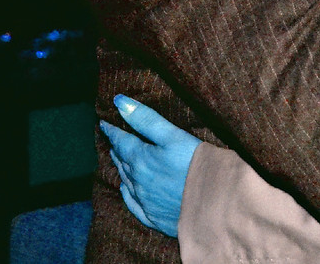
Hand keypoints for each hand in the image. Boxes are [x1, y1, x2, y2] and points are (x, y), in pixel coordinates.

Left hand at [100, 95, 202, 237]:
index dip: (113, 132)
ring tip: (118, 160)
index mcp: (141, 159)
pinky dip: (127, 195)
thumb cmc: (197, 164)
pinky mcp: (154, 217)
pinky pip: (133, 205)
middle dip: (117, 150)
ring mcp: (145, 201)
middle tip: (113, 141)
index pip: (122, 142)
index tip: (104, 124)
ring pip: (126, 182)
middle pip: (122, 162)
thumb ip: (146, 119)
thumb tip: (119, 102)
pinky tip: (126, 190)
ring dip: (121, 169)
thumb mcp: (173, 135)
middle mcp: (138, 181)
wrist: (215, 203)